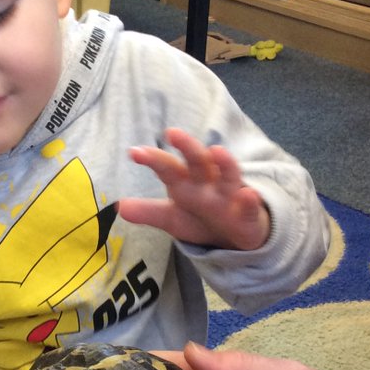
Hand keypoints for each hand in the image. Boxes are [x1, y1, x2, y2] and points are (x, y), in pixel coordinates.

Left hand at [117, 127, 270, 249]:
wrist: (233, 236)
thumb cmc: (200, 218)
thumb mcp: (172, 217)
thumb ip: (148, 211)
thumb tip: (119, 207)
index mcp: (186, 182)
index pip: (168, 167)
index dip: (153, 159)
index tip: (134, 152)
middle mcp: (208, 182)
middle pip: (198, 161)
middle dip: (187, 147)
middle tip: (173, 133)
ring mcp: (229, 196)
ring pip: (228, 176)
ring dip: (225, 164)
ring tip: (217, 151)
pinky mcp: (248, 214)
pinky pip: (250, 206)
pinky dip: (250, 201)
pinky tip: (249, 194)